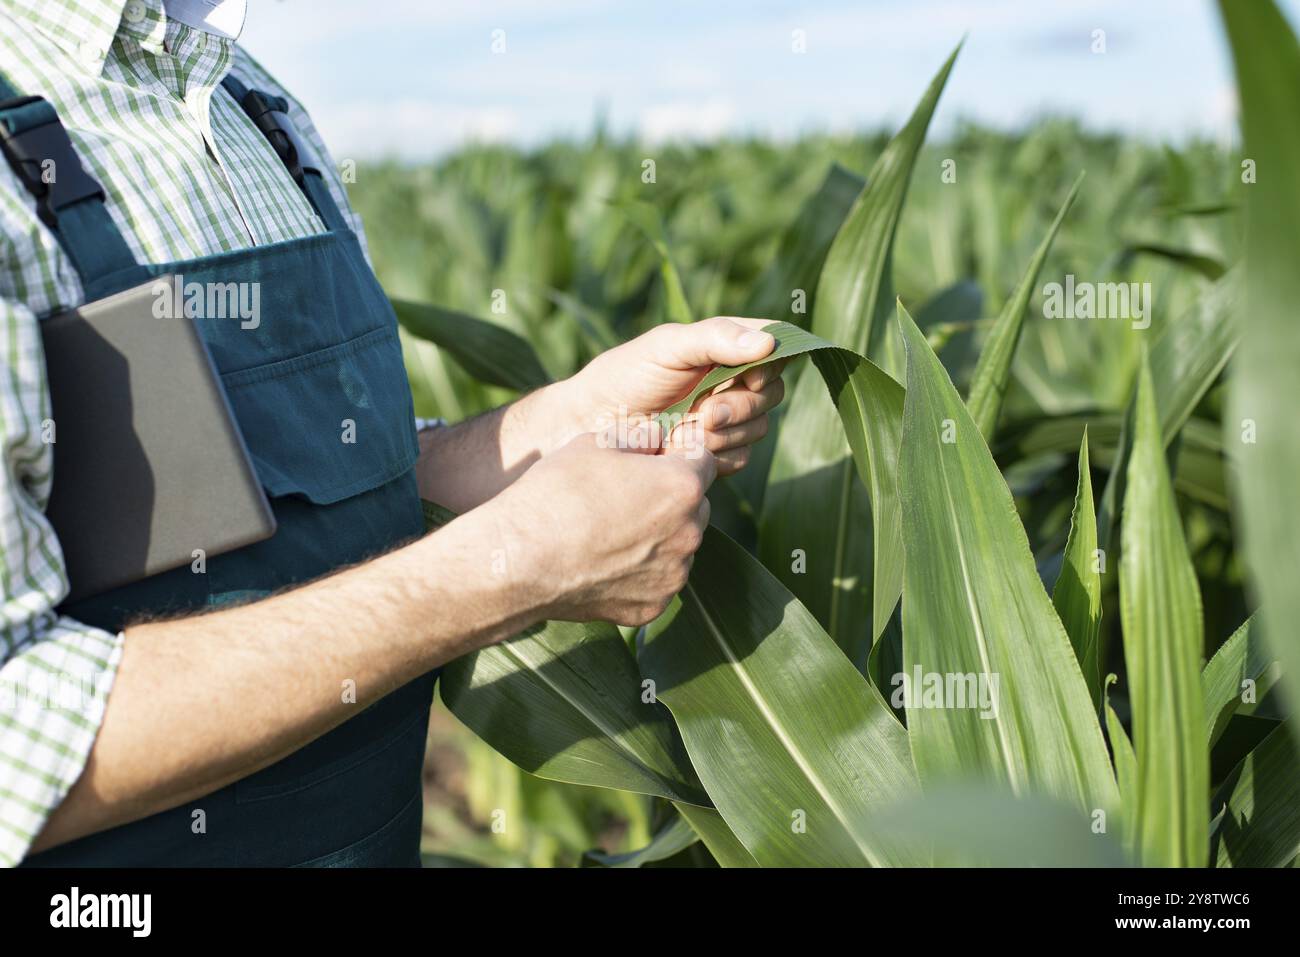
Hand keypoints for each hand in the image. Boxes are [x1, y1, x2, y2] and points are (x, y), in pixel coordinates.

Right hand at [488, 431, 713, 625]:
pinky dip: (641, 571)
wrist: (520, 560)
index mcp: (682, 487)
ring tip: (611, 530)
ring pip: (679, 546)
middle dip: (673, 496)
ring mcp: (672, 576)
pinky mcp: (652, 607)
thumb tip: (660, 438)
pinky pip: (658, 581)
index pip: (703, 459)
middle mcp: (689, 534)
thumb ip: (641, 435)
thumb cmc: (556, 493)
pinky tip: (605, 561)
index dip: (679, 453)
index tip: (655, 457)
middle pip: (696, 505)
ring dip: (660, 536)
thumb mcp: (596, 442)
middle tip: (627, 495)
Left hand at [552, 317, 786, 475]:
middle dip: (739, 406)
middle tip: (704, 413)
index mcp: (724, 346)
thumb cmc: (624, 377)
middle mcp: (732, 380)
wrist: (592, 427)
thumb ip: (715, 338)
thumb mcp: (666, 346)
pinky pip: (741, 457)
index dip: (771, 363)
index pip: (775, 346)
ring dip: (722, 433)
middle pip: (772, 393)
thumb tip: (768, 342)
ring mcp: (727, 418)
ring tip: (680, 430)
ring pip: (758, 428)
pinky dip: (714, 455)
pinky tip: (681, 449)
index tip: (750, 376)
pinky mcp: (717, 452)